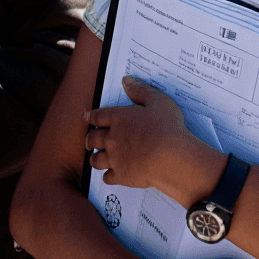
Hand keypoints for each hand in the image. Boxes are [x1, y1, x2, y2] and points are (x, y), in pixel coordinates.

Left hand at [84, 77, 217, 200]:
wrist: (171, 157)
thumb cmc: (167, 127)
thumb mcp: (157, 101)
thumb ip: (139, 90)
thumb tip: (126, 81)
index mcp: (119, 118)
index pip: (98, 116)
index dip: (91, 116)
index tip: (86, 117)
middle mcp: (112, 138)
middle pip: (93, 139)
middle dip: (90, 140)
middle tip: (89, 141)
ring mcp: (115, 158)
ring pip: (96, 160)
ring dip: (95, 159)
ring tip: (97, 159)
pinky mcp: (121, 175)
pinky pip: (108, 177)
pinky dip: (108, 176)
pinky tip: (112, 174)